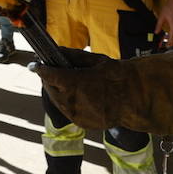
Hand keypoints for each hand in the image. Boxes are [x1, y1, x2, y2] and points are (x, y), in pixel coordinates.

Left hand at [34, 48, 172, 135]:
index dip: (41, 69)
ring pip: (58, 102)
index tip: (36, 64)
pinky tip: (70, 96)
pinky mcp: (82, 123)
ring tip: (59, 84)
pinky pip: (68, 111)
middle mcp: (72, 101)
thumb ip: (73, 56)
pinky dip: (66, 103)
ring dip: (56, 93)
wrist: (136, 98)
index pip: (49, 75)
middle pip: (51, 90)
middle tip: (48, 72)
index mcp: (74, 83)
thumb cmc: (117, 76)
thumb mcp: (95, 61)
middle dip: (49, 81)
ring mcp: (77, 114)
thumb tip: (57, 50)